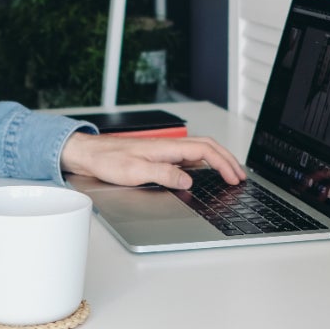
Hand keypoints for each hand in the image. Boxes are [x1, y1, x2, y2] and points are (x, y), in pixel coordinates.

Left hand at [60, 132, 245, 189]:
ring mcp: (164, 151)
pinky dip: (204, 163)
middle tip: (240, 176)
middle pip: (208, 147)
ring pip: (200, 151)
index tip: (234, 178)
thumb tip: (188, 181)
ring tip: (230, 173)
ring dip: (218, 160)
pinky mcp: (158, 156)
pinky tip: (204, 173)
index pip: (205, 151)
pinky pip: (189, 157)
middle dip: (228, 160)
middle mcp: (168, 147)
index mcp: (167, 147)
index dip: (224, 164)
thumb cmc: (107, 161)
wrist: (88, 154)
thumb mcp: (135, 171)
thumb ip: (164, 174)